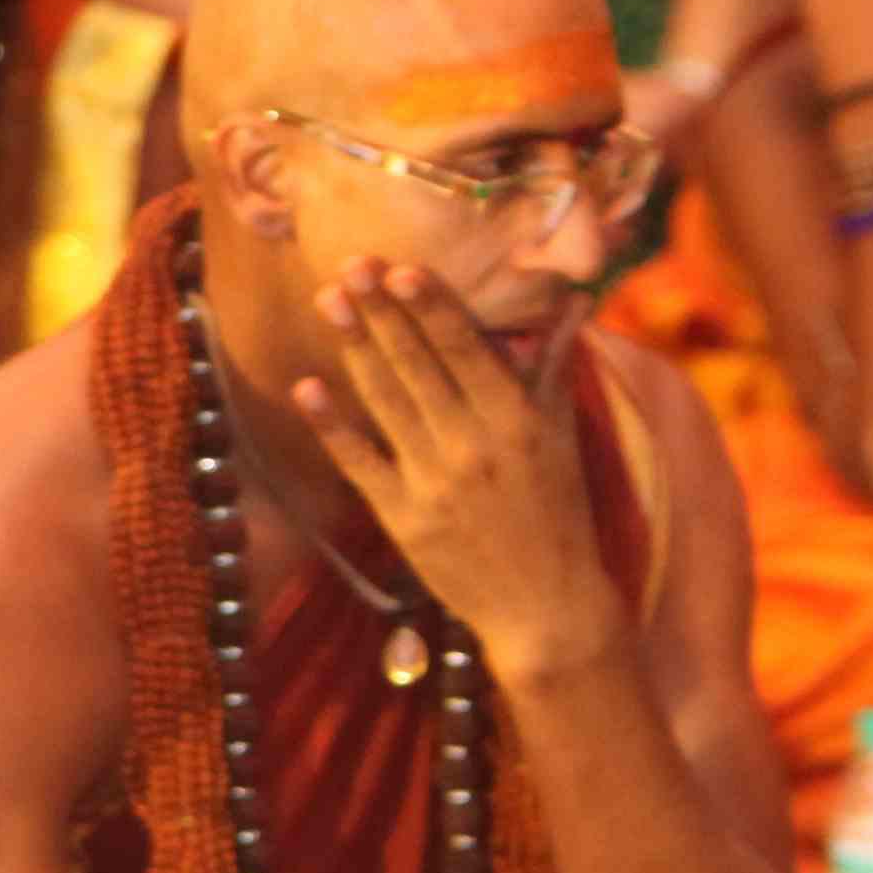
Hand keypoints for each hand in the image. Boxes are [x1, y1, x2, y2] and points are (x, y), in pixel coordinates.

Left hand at [296, 264, 630, 682]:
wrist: (546, 608)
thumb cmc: (560, 517)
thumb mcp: (563, 441)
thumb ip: (551, 373)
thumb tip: (567, 308)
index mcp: (517, 422)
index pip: (466, 351)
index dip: (431, 306)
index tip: (401, 267)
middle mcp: (474, 446)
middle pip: (417, 366)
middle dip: (381, 312)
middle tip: (349, 264)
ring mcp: (433, 482)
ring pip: (386, 401)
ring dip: (354, 347)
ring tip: (329, 300)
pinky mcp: (402, 517)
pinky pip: (359, 461)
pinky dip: (331, 423)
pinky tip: (306, 385)